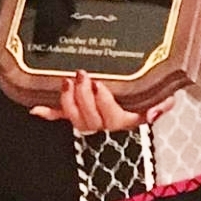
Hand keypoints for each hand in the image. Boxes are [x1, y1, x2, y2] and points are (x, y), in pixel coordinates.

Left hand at [29, 71, 174, 133]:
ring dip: (68, 102)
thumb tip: (153, 114)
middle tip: (82, 76)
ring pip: (75, 119)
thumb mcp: (164, 97)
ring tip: (67, 82)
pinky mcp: (78, 112)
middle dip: (83, 97)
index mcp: (127, 120)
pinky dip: (49, 113)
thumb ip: (163, 104)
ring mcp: (90, 119)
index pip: (113, 119)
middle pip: (91, 119)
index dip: (103, 103)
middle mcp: (106, 124)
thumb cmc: (150, 96)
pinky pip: (62, 116)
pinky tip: (36, 108)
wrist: (139, 96)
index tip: (99, 85)